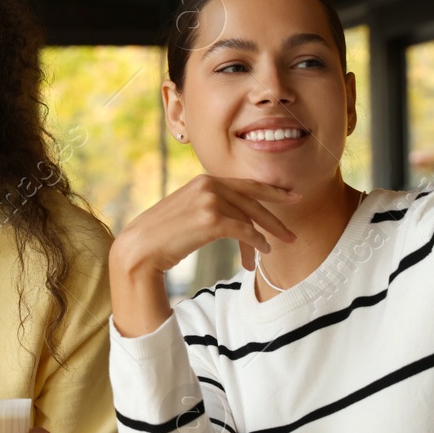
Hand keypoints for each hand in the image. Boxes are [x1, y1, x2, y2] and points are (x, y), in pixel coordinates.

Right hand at [109, 175, 296, 336]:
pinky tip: (260, 253)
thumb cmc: (163, 236)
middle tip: (293, 228)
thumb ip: (210, 205)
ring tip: (274, 250)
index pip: (245, 183)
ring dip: (265, 236)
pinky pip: (244, 230)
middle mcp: (208, 184)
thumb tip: (236, 216)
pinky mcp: (211, 220)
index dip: (272, 190)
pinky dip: (256, 242)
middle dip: (276, 214)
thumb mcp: (188, 211)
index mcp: (203, 180)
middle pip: (253, 199)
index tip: (291, 195)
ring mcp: (209, 200)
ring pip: (250, 217)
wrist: (140, 248)